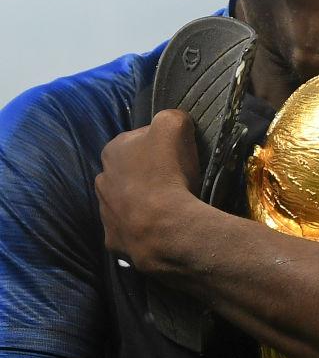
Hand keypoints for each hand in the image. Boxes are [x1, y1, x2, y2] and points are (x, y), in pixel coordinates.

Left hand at [95, 110, 200, 269]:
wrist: (164, 228)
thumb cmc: (167, 173)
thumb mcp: (174, 125)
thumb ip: (171, 117)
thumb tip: (174, 122)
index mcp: (112, 150)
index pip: (139, 140)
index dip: (161, 146)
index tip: (177, 156)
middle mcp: (102, 180)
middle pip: (130, 171)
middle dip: (148, 175)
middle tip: (174, 182)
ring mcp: (105, 213)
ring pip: (126, 202)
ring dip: (142, 202)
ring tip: (168, 208)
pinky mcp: (112, 240)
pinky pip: (128, 230)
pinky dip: (141, 229)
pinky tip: (159, 229)